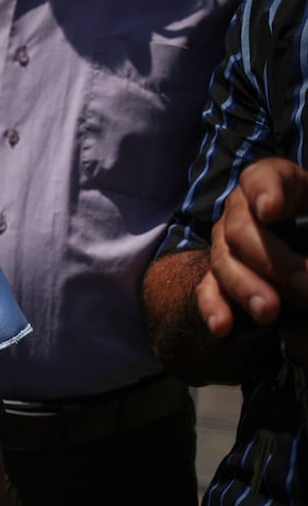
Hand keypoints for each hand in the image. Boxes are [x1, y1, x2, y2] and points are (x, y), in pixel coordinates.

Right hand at [197, 157, 307, 336]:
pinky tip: (223, 327)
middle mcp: (242, 210)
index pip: (263, 178)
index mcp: (276, 184)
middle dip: (273, 261)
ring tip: (270, 311)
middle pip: (240, 230)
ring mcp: (226, 242)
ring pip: (223, 263)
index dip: (264, 192)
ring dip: (246, 288)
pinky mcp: (221, 273)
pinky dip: (214, 307)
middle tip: (307, 284)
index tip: (270, 210)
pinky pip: (208, 288)